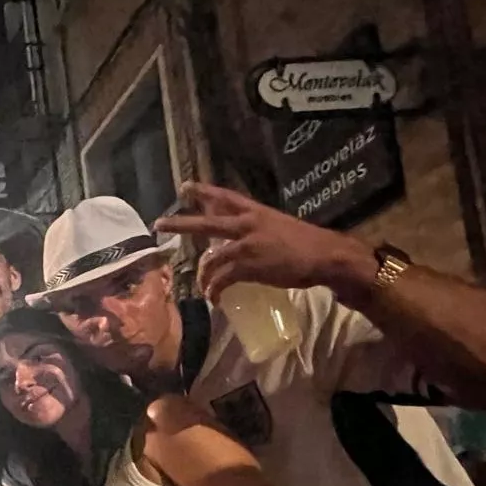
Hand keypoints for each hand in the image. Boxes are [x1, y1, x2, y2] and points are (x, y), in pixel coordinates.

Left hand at [154, 181, 375, 304]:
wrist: (326, 256)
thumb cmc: (306, 244)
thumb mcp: (278, 227)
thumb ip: (257, 230)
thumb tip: (241, 239)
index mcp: (256, 212)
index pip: (226, 197)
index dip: (204, 192)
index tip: (185, 187)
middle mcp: (248, 224)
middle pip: (207, 222)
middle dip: (181, 224)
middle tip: (160, 225)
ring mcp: (247, 245)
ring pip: (211, 258)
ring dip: (203, 275)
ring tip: (203, 287)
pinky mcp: (249, 266)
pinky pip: (222, 279)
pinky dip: (215, 290)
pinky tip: (214, 298)